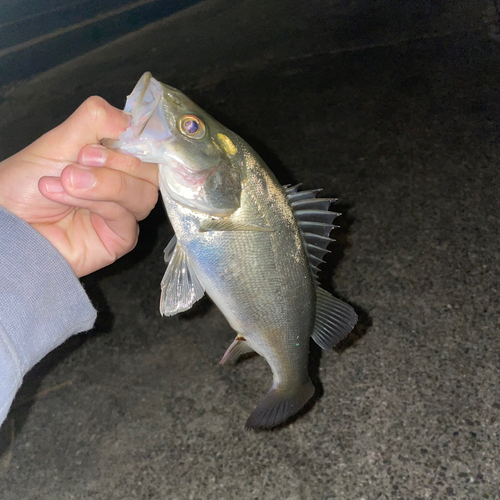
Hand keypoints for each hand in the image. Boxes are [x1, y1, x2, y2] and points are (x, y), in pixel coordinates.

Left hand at [0, 96, 158, 276]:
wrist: (8, 220)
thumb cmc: (27, 182)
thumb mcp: (61, 140)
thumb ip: (97, 120)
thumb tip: (131, 120)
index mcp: (117, 159)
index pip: (151, 147)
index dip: (139, 141)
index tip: (105, 139)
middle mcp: (127, 185)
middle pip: (153, 172)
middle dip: (117, 163)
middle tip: (78, 160)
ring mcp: (126, 213)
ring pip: (144, 194)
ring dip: (104, 184)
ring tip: (65, 181)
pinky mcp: (122, 239)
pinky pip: (127, 217)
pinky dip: (98, 203)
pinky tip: (66, 198)